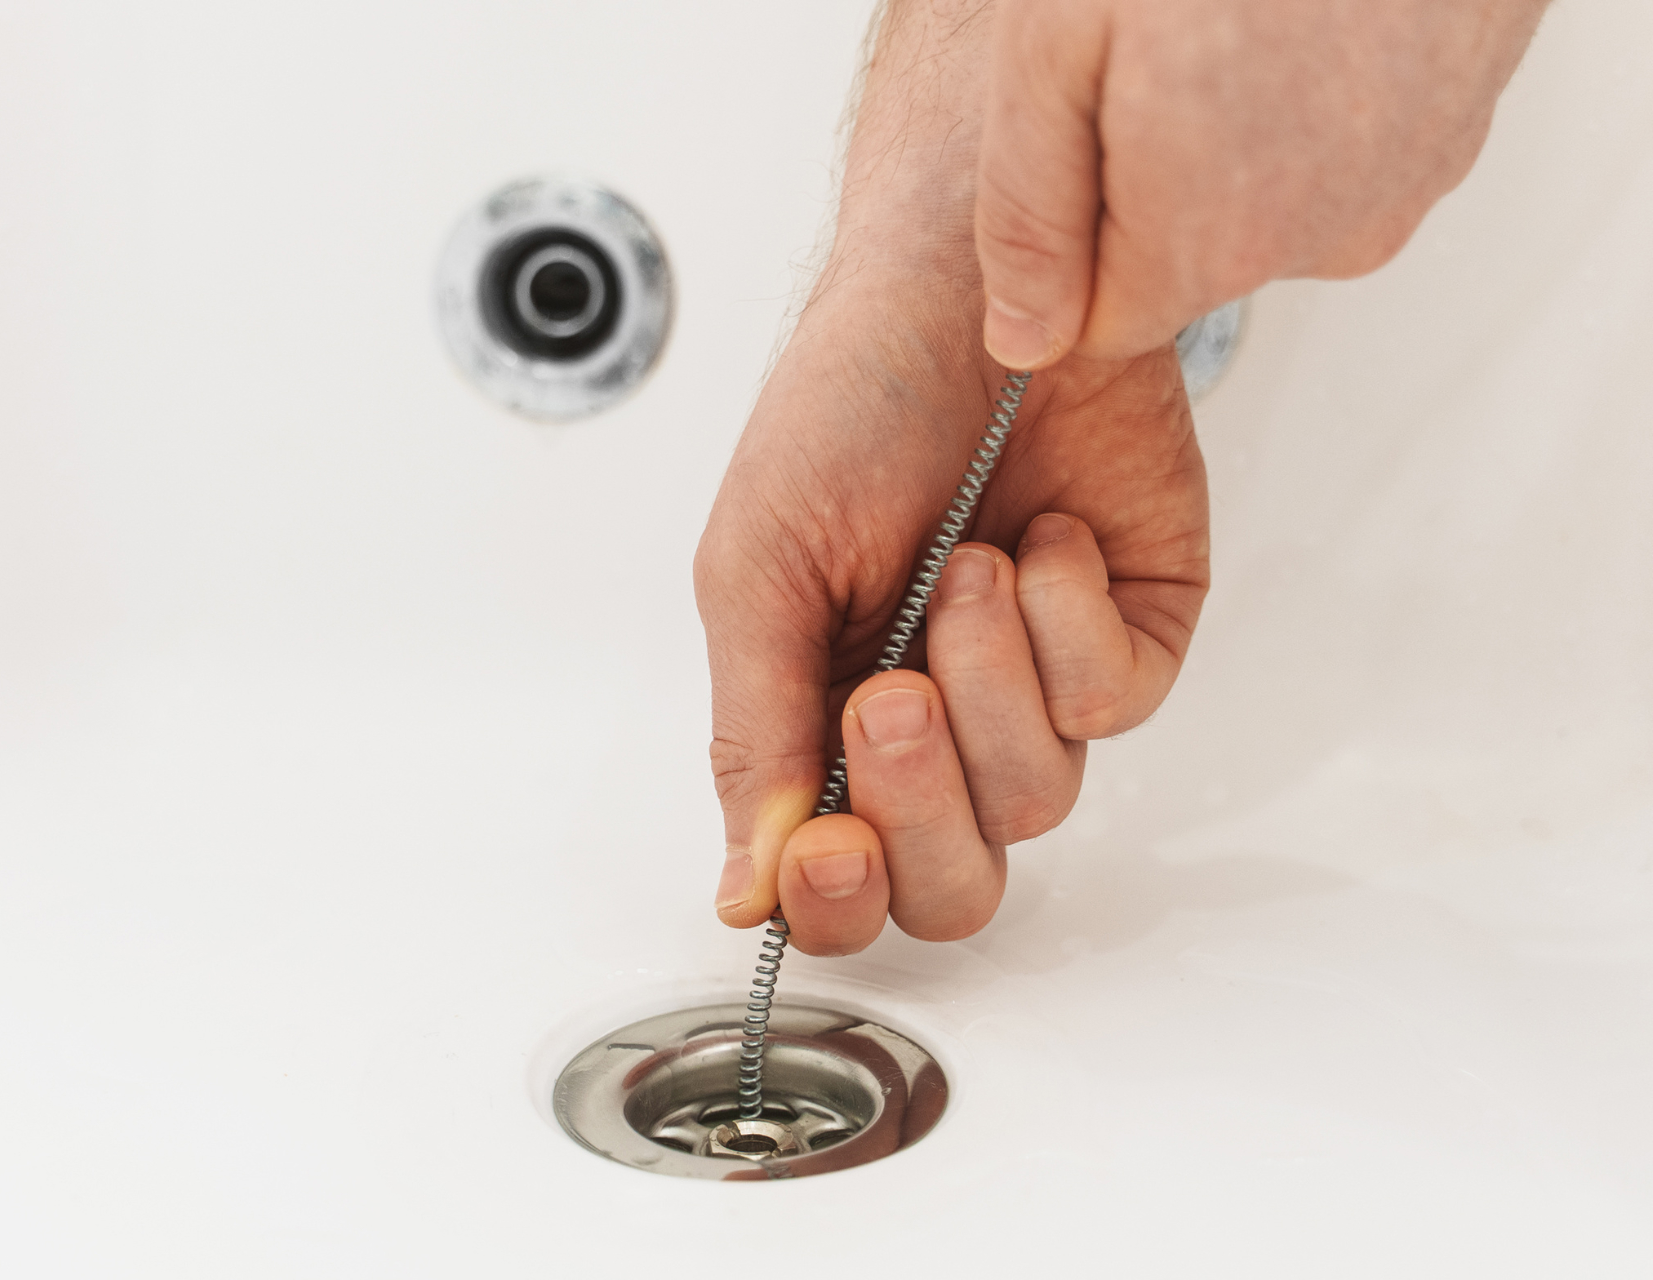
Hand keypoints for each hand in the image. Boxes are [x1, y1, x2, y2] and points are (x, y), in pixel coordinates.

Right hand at [695, 2, 1206, 956]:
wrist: (974, 278)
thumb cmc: (849, 401)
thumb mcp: (758, 567)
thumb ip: (754, 733)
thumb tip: (743, 889)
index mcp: (824, 714)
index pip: (837, 883)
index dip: (836, 899)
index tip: (824, 847)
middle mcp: (937, 722)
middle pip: (951, 885)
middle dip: (919, 807)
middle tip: (889, 699)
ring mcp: (1038, 687)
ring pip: (1033, 798)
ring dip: (989, 681)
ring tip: (965, 565)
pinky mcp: (1132, 637)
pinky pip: (1113, 704)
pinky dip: (1068, 624)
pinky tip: (1045, 536)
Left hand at [975, 0, 1548, 366]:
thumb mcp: (1055, 51)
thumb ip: (1028, 214)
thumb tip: (1023, 338)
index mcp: (1211, 240)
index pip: (1104, 323)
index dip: (1072, 232)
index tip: (1078, 133)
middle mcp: (1323, 237)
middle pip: (1191, 262)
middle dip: (1152, 178)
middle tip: (1154, 48)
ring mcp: (1407, 180)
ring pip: (1274, 202)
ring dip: (1238, 130)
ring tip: (1233, 16)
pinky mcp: (1460, 123)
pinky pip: (1352, 145)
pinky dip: (1319, 91)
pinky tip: (1300, 12)